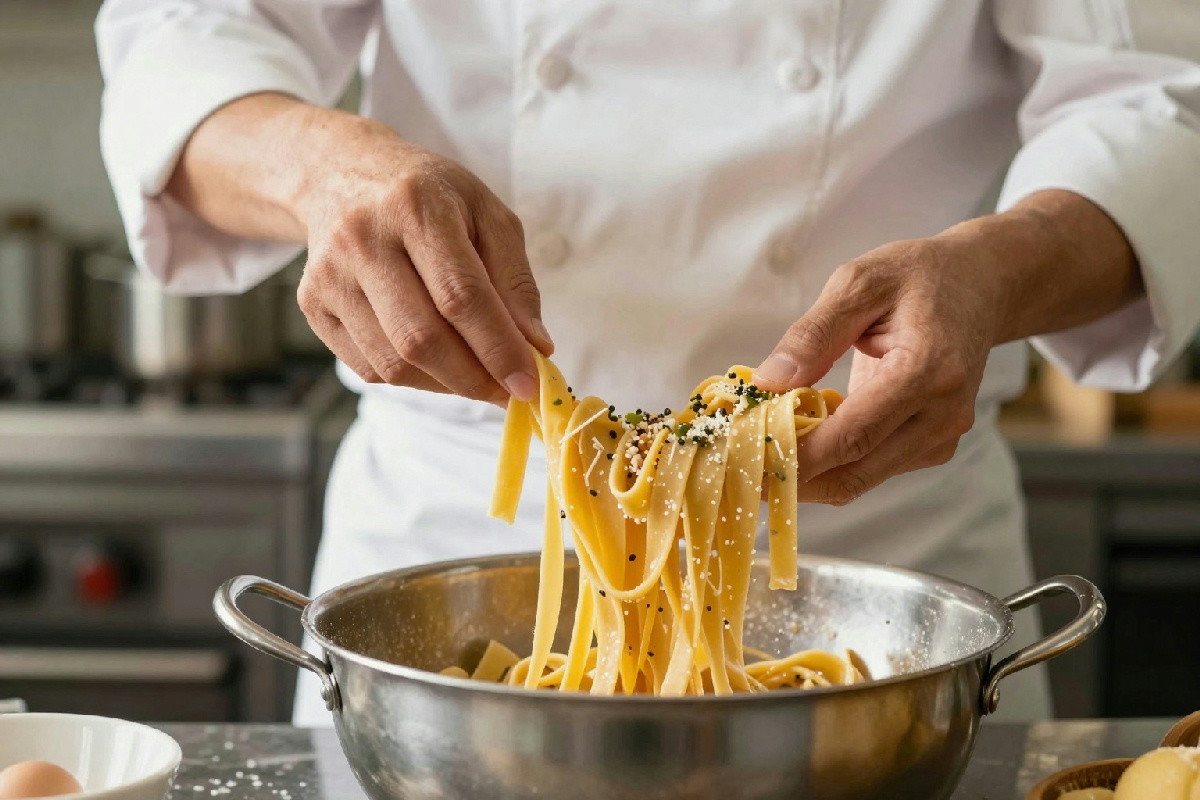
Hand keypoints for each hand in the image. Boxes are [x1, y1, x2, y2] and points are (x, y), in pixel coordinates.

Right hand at [296, 113, 551, 402]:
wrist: (342, 174)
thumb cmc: (429, 198)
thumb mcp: (487, 214)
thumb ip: (516, 280)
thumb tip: (536, 347)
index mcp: (416, 206)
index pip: (461, 295)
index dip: (499, 348)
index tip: (529, 383)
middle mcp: (363, 239)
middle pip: (421, 338)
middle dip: (473, 379)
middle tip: (506, 392)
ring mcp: (329, 275)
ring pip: (393, 363)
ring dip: (445, 384)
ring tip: (475, 375)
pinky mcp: (312, 304)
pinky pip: (369, 367)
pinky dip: (413, 379)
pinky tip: (436, 361)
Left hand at [751, 235, 999, 504]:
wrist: (982, 285)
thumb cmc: (918, 277)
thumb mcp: (859, 283)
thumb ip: (813, 334)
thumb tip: (768, 382)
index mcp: (928, 371)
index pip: (852, 436)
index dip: (794, 456)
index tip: (744, 457)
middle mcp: (942, 415)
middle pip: (853, 473)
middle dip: (790, 477)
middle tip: (735, 467)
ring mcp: (942, 437)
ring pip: (858, 480)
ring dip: (805, 474)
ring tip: (757, 451)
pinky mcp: (933, 446)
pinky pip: (870, 469)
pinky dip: (830, 463)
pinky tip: (798, 438)